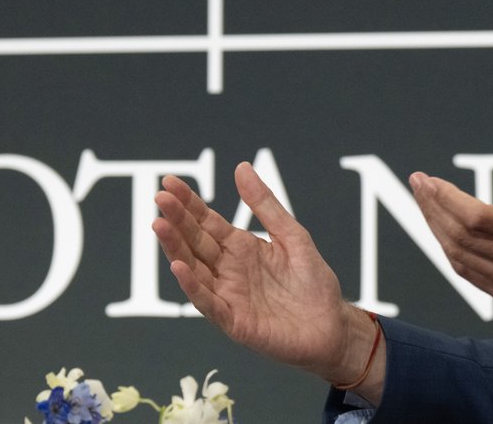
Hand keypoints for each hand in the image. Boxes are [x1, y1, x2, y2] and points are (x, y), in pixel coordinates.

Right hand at [153, 163, 383, 397]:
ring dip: (175, 249)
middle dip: (177, 220)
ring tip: (159, 225)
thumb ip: (265, 205)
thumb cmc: (313, 282)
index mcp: (241, 248)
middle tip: (159, 198)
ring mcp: (228, 296)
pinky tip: (180, 267)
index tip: (169, 182)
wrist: (333, 324)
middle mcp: (228, 271)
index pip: (207, 222)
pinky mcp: (234, 321)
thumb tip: (242, 167)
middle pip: (195, 242)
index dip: (188, 203)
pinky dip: (193, 285)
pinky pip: (209, 303)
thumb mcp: (292, 235)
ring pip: (194, 269)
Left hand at [410, 123, 492, 327]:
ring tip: (425, 206)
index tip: (428, 180)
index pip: (474, 217)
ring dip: (437, 230)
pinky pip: (470, 275)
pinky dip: (451, 253)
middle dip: (432, 208)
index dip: (446, 198)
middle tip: (418, 185)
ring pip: (459, 257)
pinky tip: (443, 234)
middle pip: (459, 236)